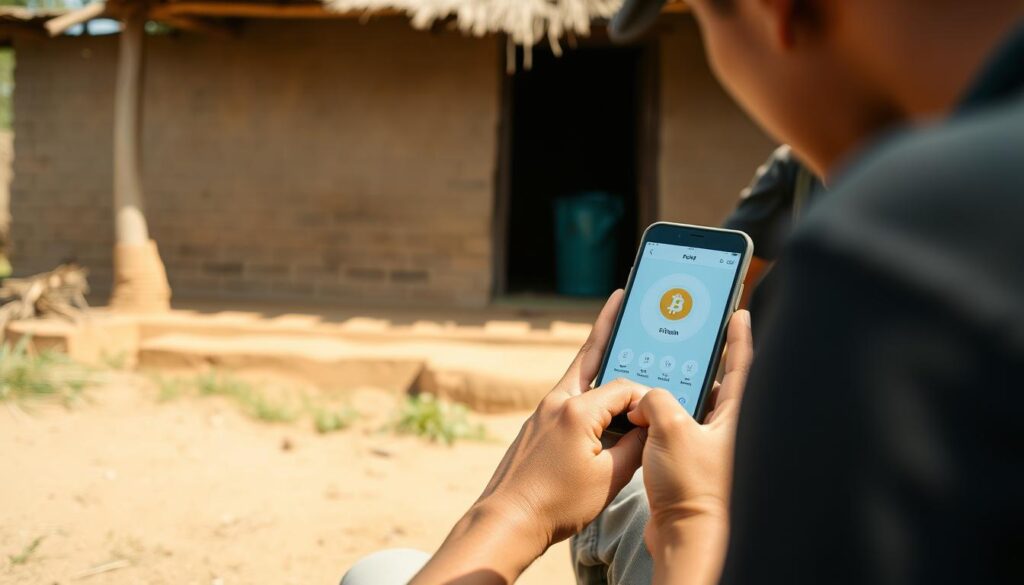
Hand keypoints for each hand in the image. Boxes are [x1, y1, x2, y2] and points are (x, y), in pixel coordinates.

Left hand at [410, 291, 649, 584]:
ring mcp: (543, 411)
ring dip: (599, 358)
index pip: (625, 389)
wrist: (507, 519)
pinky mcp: (537, 425)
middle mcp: (557, 401)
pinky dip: (586, 389)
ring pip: (579, 375)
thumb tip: (649, 425)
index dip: (645, 400)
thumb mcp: (610, 479)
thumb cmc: (558, 504)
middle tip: (621, 298)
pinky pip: (568, 397)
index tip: (658, 413)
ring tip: (615, 335)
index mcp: (578, 410)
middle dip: (610, 328)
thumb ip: (636, 446)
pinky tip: (598, 396)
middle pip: (592, 356)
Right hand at [628, 310, 752, 581]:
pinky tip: (640, 415)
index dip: (739, 337)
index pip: (742, 366)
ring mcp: (707, 446)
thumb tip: (645, 399)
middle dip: (692, 365)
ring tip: (649, 380)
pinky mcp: (688, 463)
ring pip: (687, 407)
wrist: (684, 537)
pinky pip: (672, 429)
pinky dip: (657, 420)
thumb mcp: (670, 427)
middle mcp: (725, 429)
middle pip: (711, 384)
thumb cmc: (690, 486)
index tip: (738, 313)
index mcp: (734, 416)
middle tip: (679, 342)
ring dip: (667, 395)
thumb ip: (657, 399)